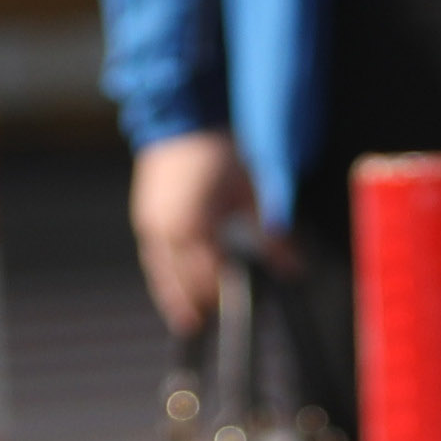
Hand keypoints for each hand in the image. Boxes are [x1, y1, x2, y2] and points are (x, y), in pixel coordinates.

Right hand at [129, 129, 262, 336]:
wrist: (183, 116)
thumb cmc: (219, 152)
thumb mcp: (251, 192)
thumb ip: (272, 236)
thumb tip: (295, 269)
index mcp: (196, 228)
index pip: (209, 279)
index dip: (221, 299)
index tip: (232, 313)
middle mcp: (169, 232)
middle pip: (182, 283)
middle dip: (196, 304)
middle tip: (205, 324)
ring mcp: (151, 224)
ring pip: (161, 273)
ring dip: (173, 296)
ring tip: (184, 319)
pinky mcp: (144, 214)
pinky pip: (152, 255)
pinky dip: (162, 273)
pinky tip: (170, 283)